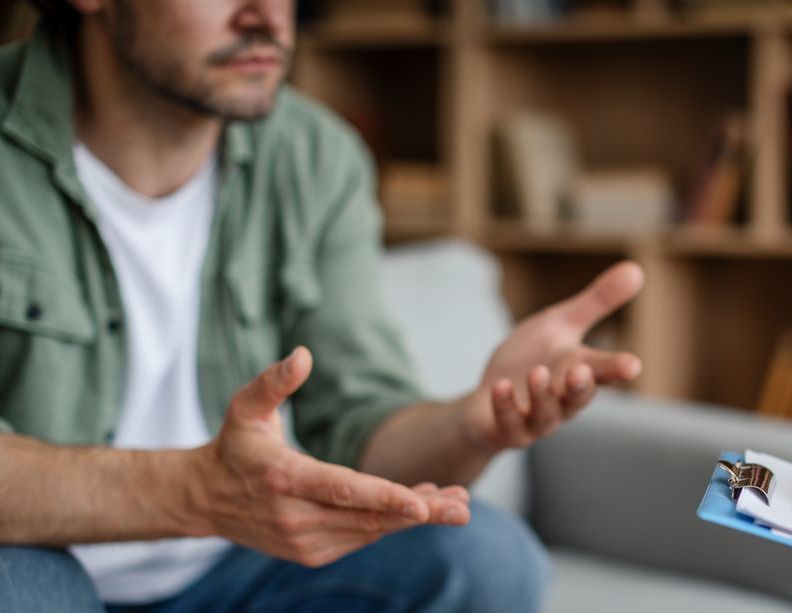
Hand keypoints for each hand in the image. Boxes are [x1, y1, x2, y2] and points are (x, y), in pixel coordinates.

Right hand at [189, 347, 470, 566]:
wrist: (203, 499)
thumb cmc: (235, 445)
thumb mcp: (245, 408)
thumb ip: (274, 382)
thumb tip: (303, 354)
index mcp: (283, 479)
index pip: (342, 491)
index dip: (385, 498)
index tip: (423, 504)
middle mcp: (294, 517)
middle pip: (367, 517)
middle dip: (419, 513)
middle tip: (462, 508)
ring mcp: (303, 541)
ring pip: (370, 531)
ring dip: (413, 519)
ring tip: (456, 504)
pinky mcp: (311, 553)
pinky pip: (361, 538)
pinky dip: (391, 524)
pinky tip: (422, 507)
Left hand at [463, 261, 644, 449]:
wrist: (488, 400)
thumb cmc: (531, 359)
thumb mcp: (562, 323)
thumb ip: (597, 302)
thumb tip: (637, 269)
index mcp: (579, 372)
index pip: (604, 371)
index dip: (617, 369)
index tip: (632, 365)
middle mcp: (563, 400)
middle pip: (579, 398)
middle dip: (582, 386)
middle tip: (583, 370)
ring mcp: (536, 419)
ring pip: (546, 413)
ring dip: (542, 394)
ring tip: (538, 373)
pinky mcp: (508, 429)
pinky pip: (509, 422)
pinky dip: (505, 405)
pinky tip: (501, 386)